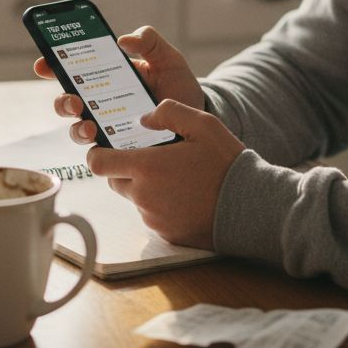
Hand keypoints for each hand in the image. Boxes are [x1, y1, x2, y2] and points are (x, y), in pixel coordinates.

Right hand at [33, 26, 204, 143]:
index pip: (74, 71)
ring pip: (79, 130)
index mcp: (108, 78)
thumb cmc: (179, 88)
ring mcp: (109, 128)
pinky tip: (107, 144)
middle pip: (68, 103)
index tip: (43, 64)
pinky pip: (101, 153)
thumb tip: (123, 40)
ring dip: (78, 128)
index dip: (53, 66)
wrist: (199, 122)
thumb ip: (150, 42)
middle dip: (62, 101)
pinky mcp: (119, 150)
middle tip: (74, 100)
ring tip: (90, 126)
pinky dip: (99, 149)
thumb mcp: (168, 59)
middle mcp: (102, 104)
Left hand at [86, 99, 244, 248]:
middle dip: (125, 169)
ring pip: (135, 199)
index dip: (98, 154)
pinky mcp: (166, 234)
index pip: (98, 163)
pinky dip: (161, 205)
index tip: (106, 148)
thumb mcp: (203, 124)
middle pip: (115, 181)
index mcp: (146, 167)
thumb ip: (169, 113)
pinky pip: (153, 216)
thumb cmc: (226, 163)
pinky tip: (185, 196)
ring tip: (177, 177)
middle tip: (152, 159)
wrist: (250, 207)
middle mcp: (143, 196)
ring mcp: (154, 218)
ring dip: (145, 188)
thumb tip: (144, 118)